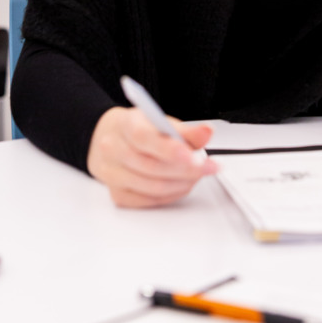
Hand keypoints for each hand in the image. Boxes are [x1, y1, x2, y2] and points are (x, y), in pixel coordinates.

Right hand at [87, 106, 218, 207]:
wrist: (112, 138)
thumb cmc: (140, 129)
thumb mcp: (161, 121)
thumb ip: (185, 130)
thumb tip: (206, 132)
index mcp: (125, 125)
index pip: (144, 138)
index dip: (170, 150)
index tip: (194, 156)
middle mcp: (113, 150)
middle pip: (151, 167)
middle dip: (186, 169)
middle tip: (208, 167)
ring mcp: (112, 174)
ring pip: (153, 187)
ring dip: (182, 183)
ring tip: (197, 175)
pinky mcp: (118, 195)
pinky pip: (150, 201)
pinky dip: (172, 194)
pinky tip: (182, 184)